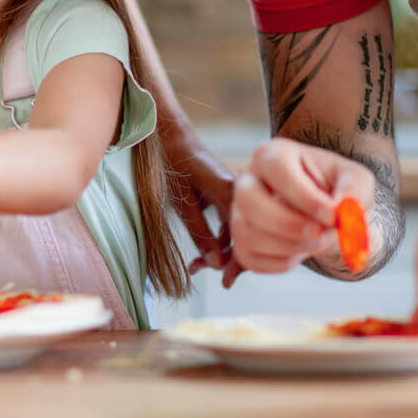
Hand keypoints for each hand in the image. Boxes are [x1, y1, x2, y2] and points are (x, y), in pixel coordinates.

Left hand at [167, 142, 245, 287]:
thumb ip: (201, 233)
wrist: (172, 136)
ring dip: (219, 250)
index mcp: (232, 192)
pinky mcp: (230, 195)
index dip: (238, 262)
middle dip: (225, 259)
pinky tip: (200, 251)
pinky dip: (217, 238)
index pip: (245, 236)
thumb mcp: (182, 203)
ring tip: (194, 265)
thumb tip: (217, 265)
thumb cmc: (173, 165)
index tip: (226, 282)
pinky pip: (231, 222)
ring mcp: (237, 193)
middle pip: (245, 236)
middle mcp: (240, 193)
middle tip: (199, 271)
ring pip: (238, 231)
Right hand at [231, 137, 374, 274]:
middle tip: (321, 234)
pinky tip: (303, 250)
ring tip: (321, 241)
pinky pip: (253, 260)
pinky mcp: (240, 243)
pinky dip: (284, 261)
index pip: (276, 170)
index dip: (304, 197)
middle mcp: (247, 181)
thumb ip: (355, 190)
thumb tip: (344, 211)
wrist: (326, 213)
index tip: (333, 216)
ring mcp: (239, 213)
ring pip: (248, 234)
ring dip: (291, 246)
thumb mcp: (354, 179)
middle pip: (249, 202)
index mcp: (272, 155)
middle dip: (288, 225)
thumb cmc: (336, 188)